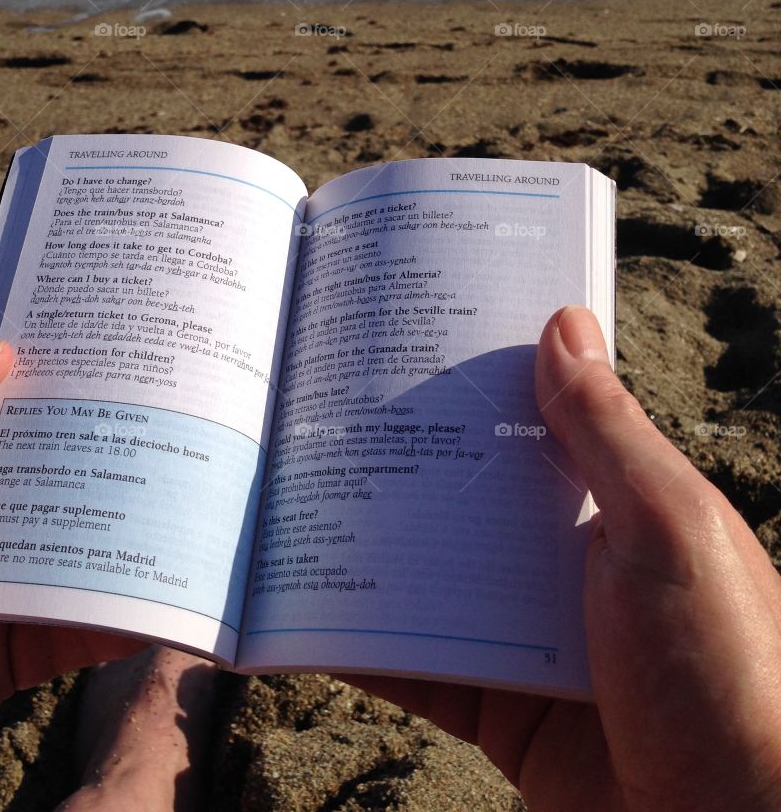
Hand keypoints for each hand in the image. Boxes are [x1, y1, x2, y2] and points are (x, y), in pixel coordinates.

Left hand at [0, 341, 140, 811]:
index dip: (40, 388)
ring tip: (188, 492)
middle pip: (32, 482)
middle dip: (95, 453)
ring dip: (117, 531)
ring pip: (57, 554)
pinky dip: (113, 618)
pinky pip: (62, 637)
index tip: (112, 356)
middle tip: (175, 414)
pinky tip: (163, 592)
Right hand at [344, 305, 780, 811]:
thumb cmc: (728, 674)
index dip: (481, 376)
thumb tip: (563, 320)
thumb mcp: (670, 532)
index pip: (540, 419)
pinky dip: (367, 641)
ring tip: (298, 494)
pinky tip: (311, 610)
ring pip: (435, 575)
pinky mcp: (503, 707)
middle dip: (405, 457)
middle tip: (324, 403)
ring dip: (374, 546)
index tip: (411, 328)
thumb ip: (610, 433)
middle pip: (472, 495)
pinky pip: (420, 663)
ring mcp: (533, 635)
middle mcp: (574, 561)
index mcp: (623, 503)